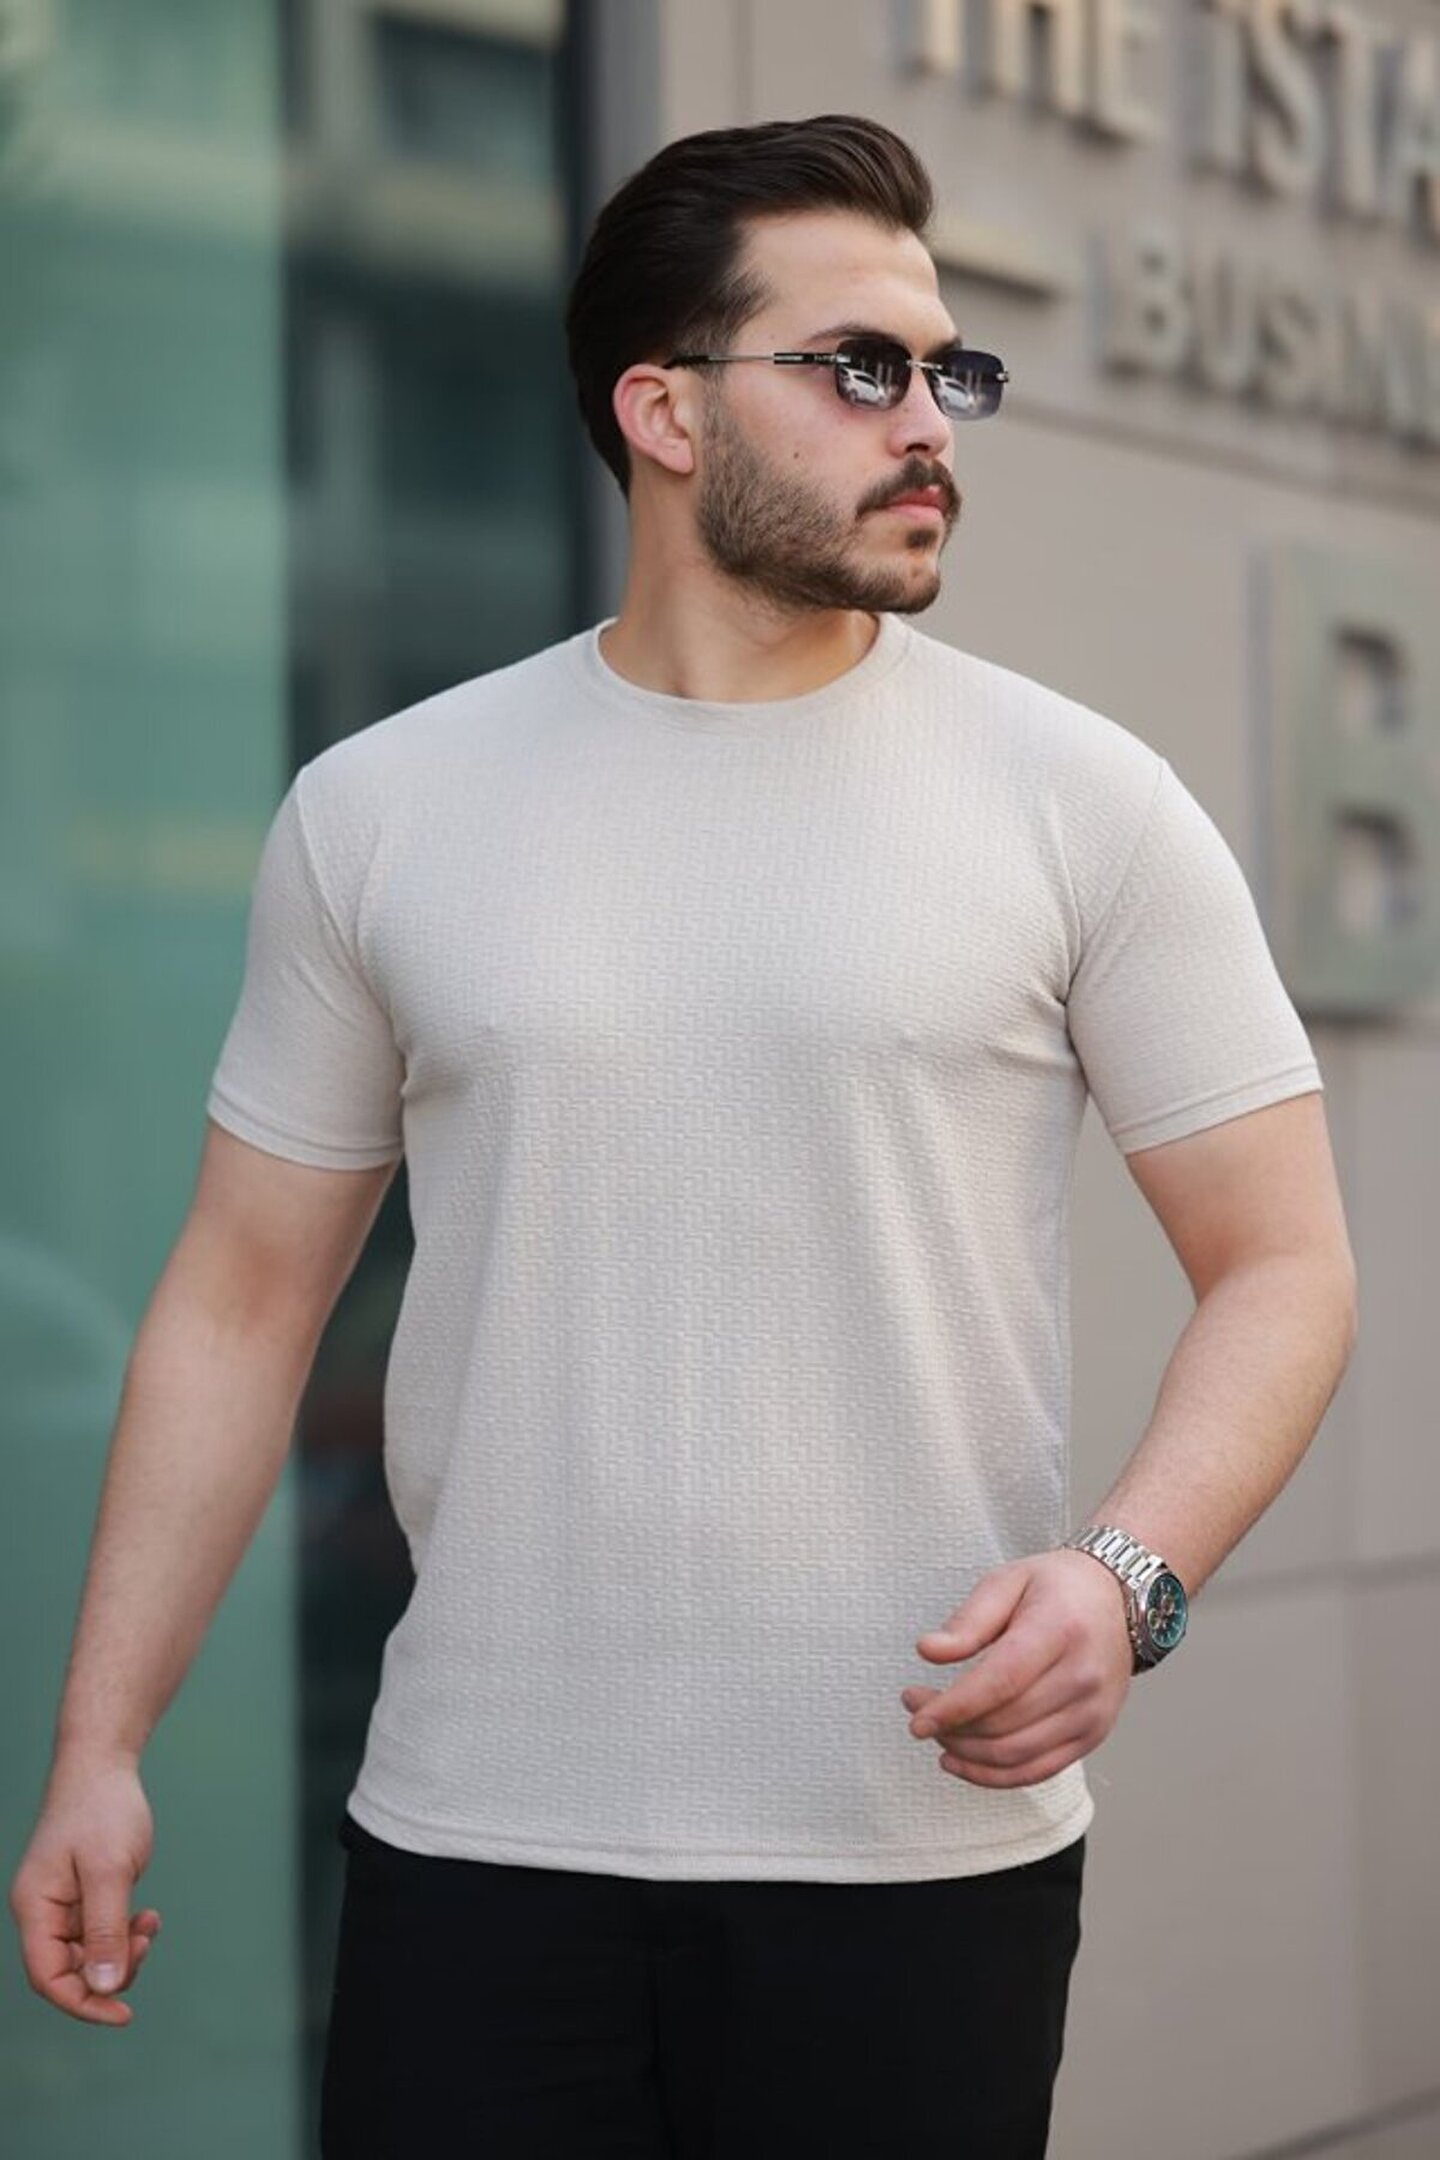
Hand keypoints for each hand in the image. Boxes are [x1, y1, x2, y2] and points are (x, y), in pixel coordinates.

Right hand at [9, 1757, 161, 2026]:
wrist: (104, 1765)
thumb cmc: (102, 1810)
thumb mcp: (109, 1871)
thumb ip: (106, 1930)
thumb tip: (104, 1987)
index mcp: (35, 1908)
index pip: (48, 1978)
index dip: (82, 2003)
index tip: (123, 2014)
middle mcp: (43, 1911)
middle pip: (71, 1971)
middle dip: (111, 1970)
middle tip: (145, 1941)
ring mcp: (63, 1904)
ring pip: (91, 1955)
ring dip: (124, 1950)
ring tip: (150, 1924)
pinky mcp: (84, 1895)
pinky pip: (103, 1932)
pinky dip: (127, 1931)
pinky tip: (149, 1917)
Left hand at [899, 1549, 1133, 1787]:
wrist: (1118, 1600)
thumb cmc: (1057, 1588)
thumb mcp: (1008, 1581)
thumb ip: (969, 1620)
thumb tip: (928, 1651)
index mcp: (1061, 1630)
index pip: (1002, 1681)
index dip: (954, 1707)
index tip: (916, 1717)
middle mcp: (1083, 1677)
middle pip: (1005, 1723)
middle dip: (950, 1726)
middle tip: (916, 1709)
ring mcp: (1091, 1713)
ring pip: (1016, 1754)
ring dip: (965, 1752)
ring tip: (937, 1732)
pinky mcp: (1092, 1736)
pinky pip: (1037, 1771)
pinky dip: (992, 1775)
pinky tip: (959, 1761)